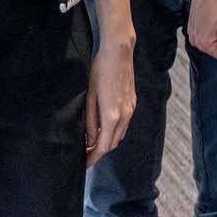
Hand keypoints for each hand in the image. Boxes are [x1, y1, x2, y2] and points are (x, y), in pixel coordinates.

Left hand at [85, 37, 134, 167]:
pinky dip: (114, 131)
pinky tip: (104, 125)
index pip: (103, 147)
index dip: (92, 158)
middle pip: (112, 144)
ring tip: (92, 141)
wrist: (118, 52)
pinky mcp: (132, 102)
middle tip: (85, 154)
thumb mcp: (89, 97)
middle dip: (99, 152)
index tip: (83, 164)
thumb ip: (90, 122)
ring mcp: (131, 109)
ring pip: (120, 135)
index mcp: (112, 116)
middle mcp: (125, 115)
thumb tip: (89, 141)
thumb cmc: (99, 71)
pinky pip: (124, 124)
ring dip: (107, 141)